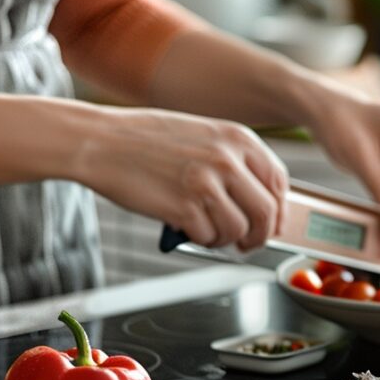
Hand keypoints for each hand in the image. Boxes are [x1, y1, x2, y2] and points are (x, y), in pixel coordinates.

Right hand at [76, 106, 288, 249]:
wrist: (100, 141)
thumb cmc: (147, 140)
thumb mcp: (203, 136)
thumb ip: (234, 162)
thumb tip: (261, 201)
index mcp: (237, 138)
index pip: (278, 181)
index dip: (279, 209)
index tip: (273, 222)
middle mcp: (227, 159)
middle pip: (267, 212)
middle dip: (261, 235)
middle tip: (248, 242)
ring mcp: (207, 184)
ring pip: (240, 230)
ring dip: (227, 240)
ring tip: (210, 233)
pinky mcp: (184, 208)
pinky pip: (209, 238)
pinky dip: (202, 240)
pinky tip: (188, 229)